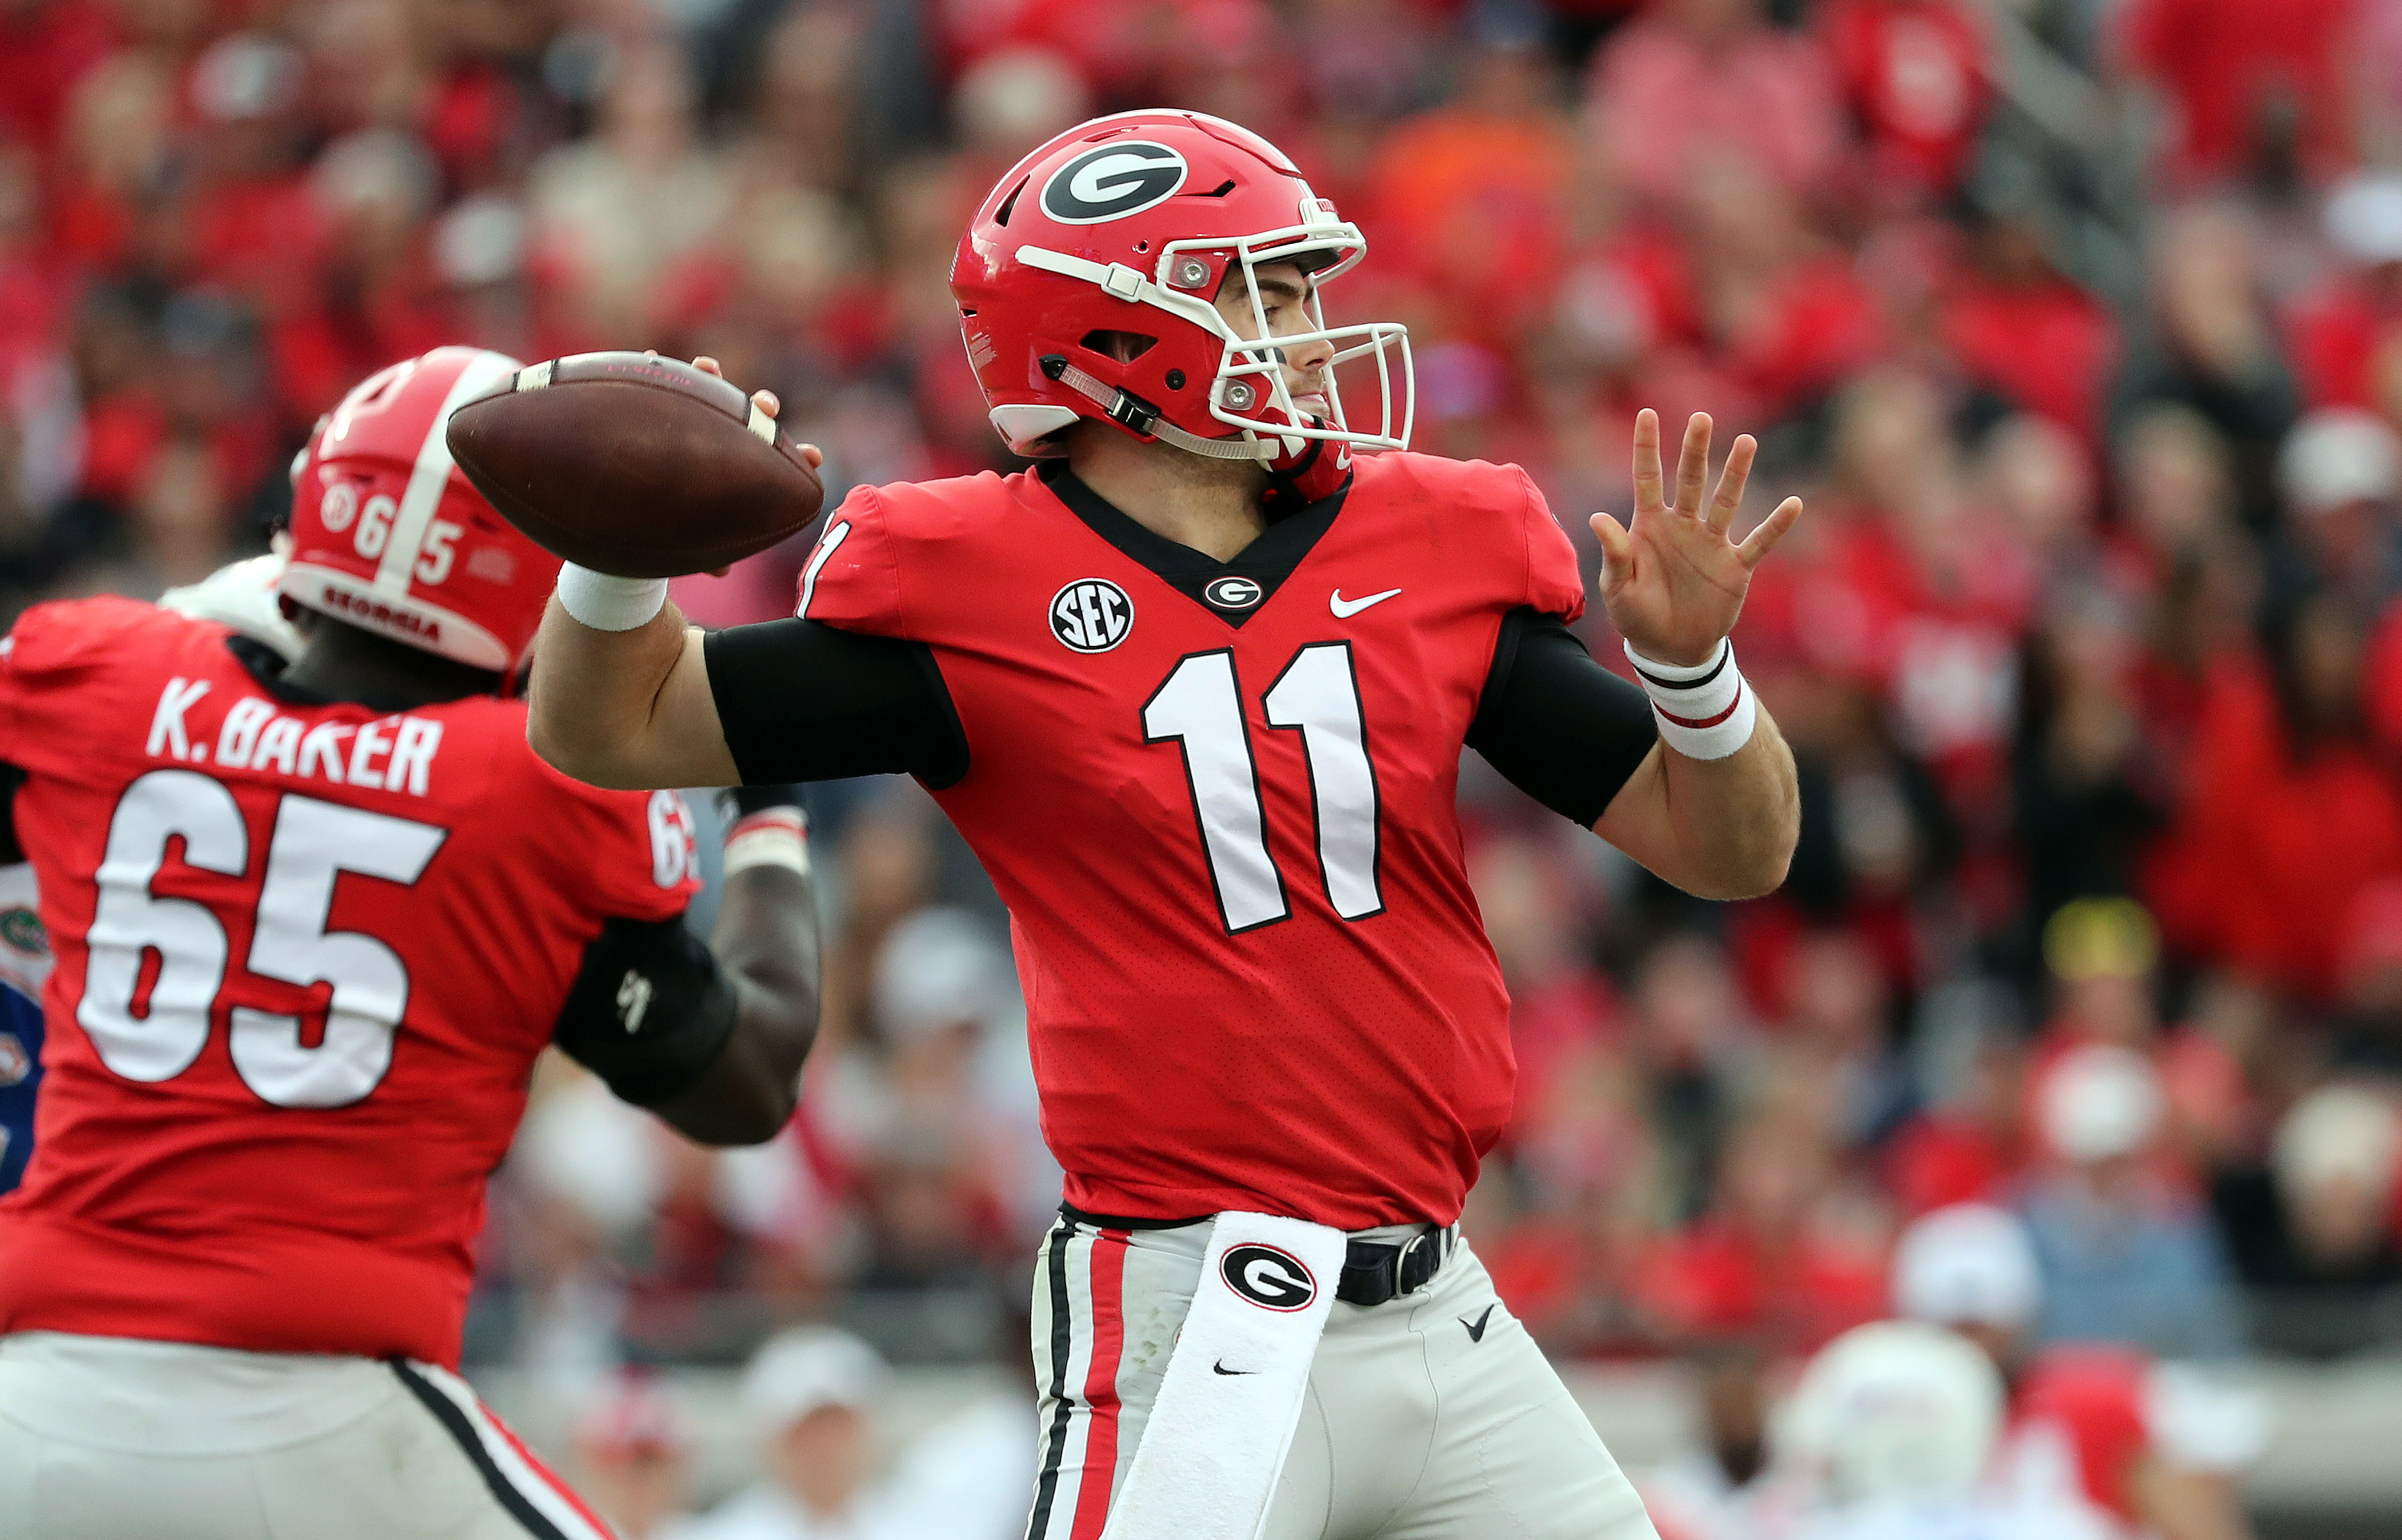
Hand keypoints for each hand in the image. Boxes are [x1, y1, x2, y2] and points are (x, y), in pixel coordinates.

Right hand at [670, 353, 825, 576]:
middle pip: (750, 418)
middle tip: (766, 408)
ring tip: (707, 368)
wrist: (638, 514)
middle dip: (762, 408)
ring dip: (710, 377)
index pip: (777, 460)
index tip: (815, 456)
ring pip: (708, 393)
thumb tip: (721, 572)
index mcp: (742, 470)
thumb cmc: (675, 529)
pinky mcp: (658, 407)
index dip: (797, 457)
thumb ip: (709, 554)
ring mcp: (692, 419)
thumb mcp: (696, 541)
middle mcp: (720, 439)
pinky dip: (654, 368)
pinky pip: (656, 382)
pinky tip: (648, 359)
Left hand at [1591, 409, 1800, 667]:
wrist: (1670, 649)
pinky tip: (1793, 504)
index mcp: (1650, 526)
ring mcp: (1711, 543)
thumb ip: (1615, 554)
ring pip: (1726, 501)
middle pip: (1690, 480)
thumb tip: (1599, 518)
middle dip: (1694, 449)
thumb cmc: (1637, 615)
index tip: (1647, 413)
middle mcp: (1682, 526)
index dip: (1646, 447)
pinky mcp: (1735, 566)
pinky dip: (1776, 526)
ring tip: (1746, 442)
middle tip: (1700, 418)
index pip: (1647, 478)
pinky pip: (1759, 542)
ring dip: (1735, 474)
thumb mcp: (1618, 588)